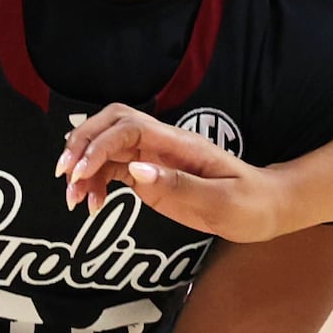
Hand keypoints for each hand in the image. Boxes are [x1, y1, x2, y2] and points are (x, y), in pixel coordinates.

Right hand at [59, 103, 295, 240]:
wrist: (268, 207)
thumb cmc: (251, 203)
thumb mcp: (223, 202)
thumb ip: (180, 186)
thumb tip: (135, 171)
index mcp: (179, 144)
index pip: (128, 127)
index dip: (98, 144)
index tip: (80, 173)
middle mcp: (162, 144)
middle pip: (109, 124)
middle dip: (80, 144)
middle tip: (65, 178)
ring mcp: (154, 158)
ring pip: (106, 147)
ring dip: (83, 167)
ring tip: (74, 201)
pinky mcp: (151, 175)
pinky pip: (114, 170)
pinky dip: (95, 183)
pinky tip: (92, 205)